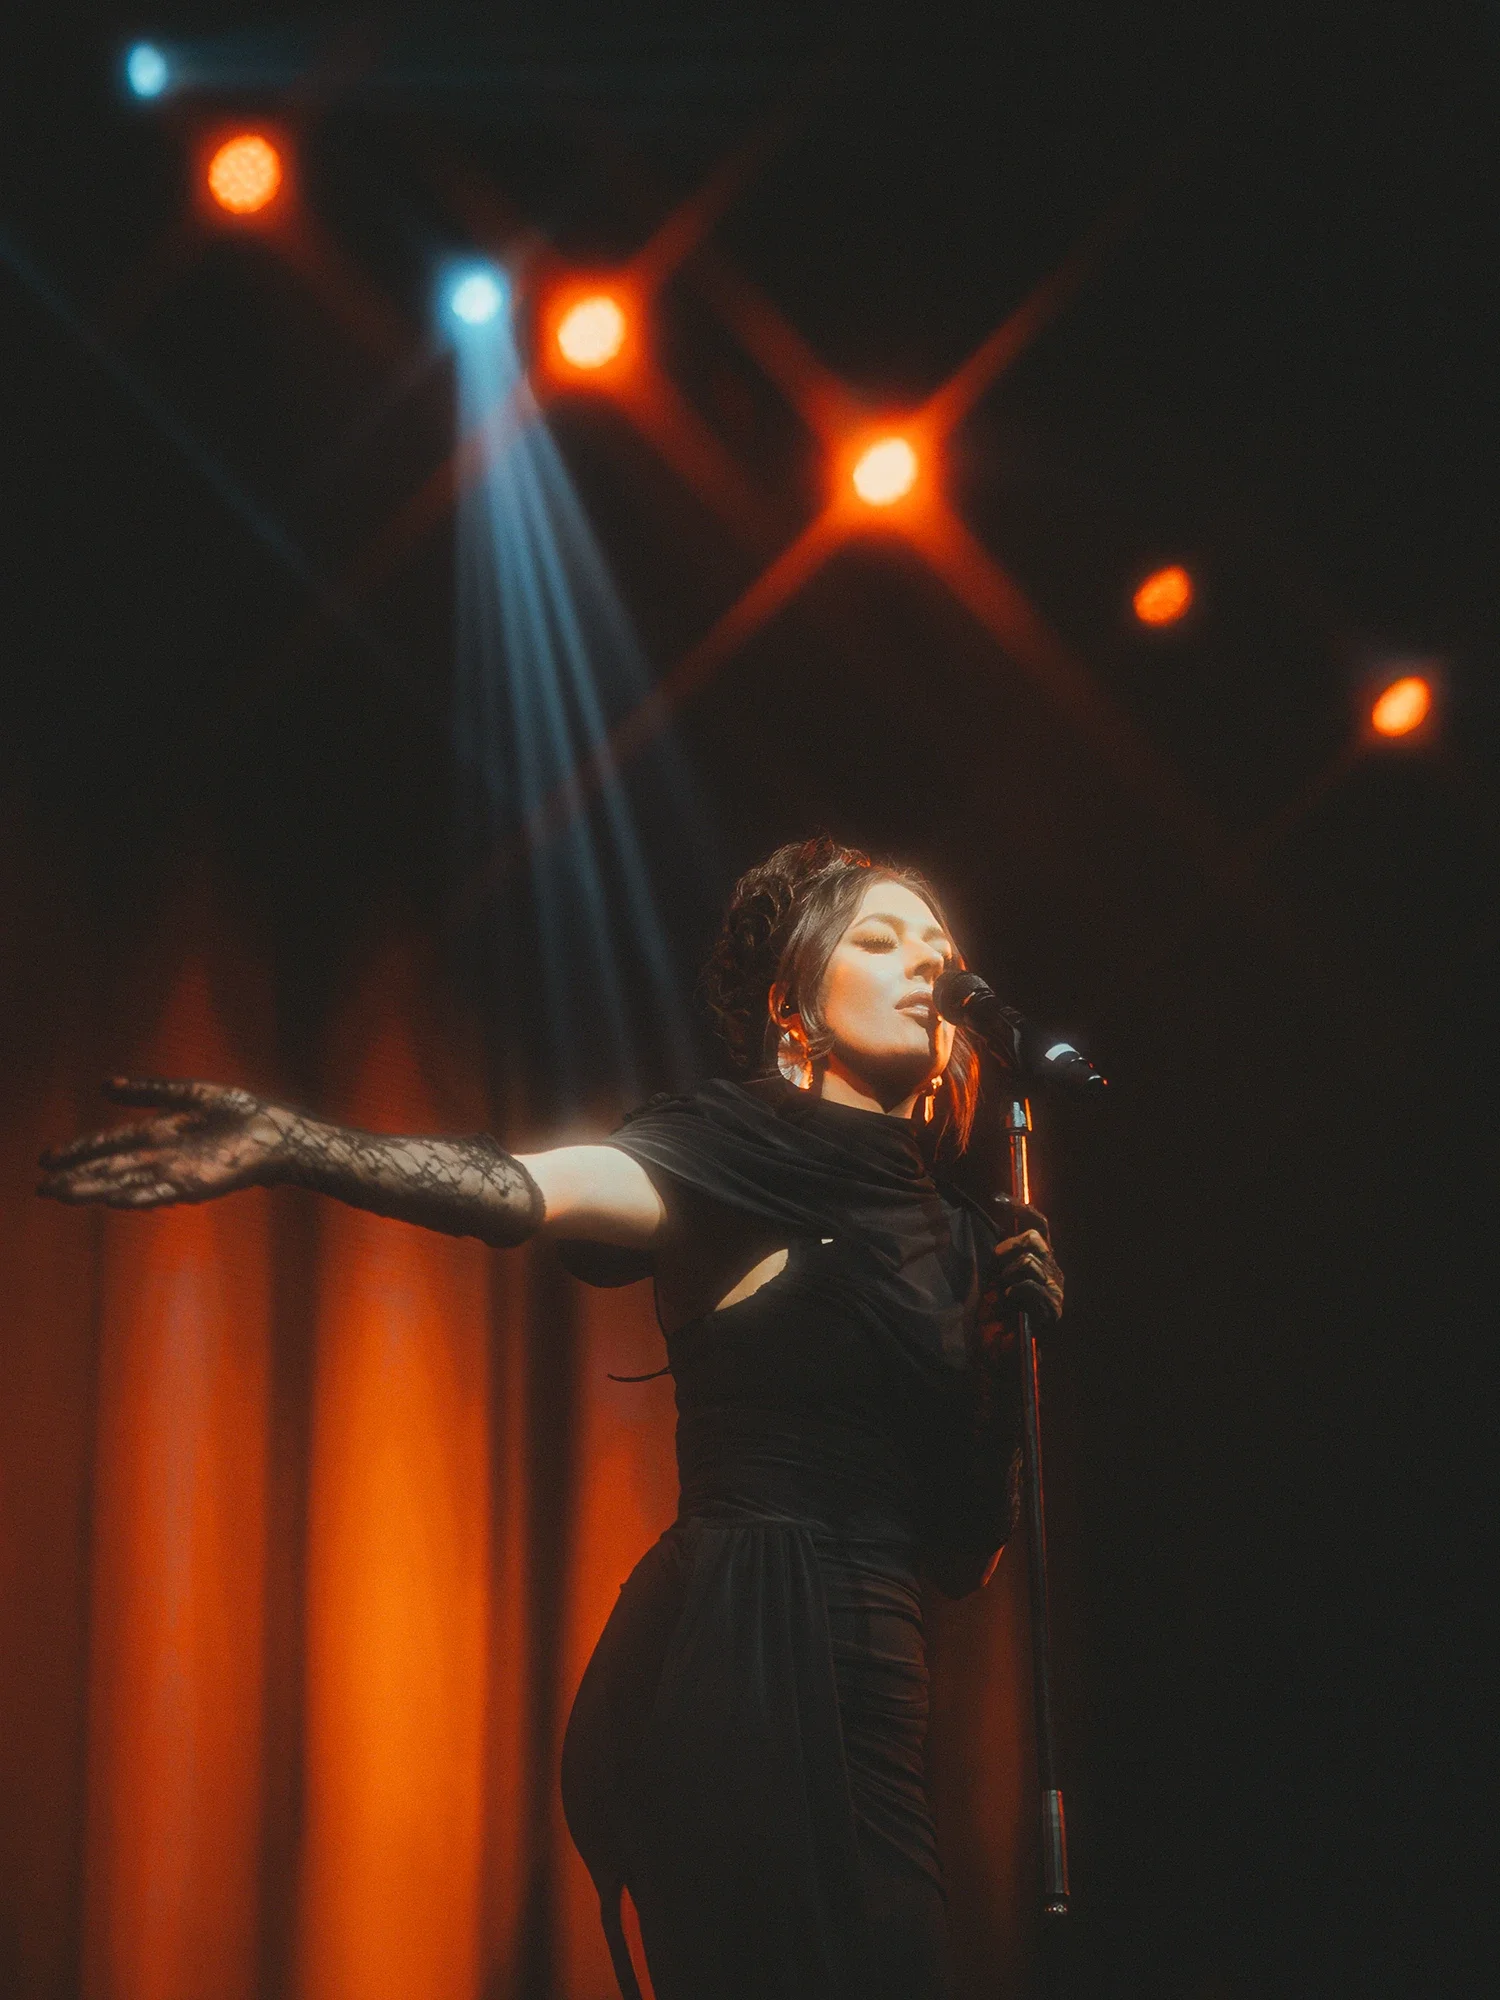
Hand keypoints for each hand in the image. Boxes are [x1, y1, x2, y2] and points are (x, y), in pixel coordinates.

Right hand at [38, 1077, 289, 1209]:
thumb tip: (104, 1085)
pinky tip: (113, 1199)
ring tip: (64, 1194)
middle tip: (41, 1187)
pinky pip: (160, 1191)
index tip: (47, 1159)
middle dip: (77, 1177)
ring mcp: (177, 1171)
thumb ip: (149, 1092)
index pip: (110, 1142)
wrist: (276, 1131)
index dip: (79, 1150)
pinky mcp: (196, 1184)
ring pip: (127, 1182)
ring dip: (96, 1189)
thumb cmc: (239, 1113)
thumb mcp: (189, 1095)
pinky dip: (136, 1195)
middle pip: (111, 1167)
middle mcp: (162, 1156)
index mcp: (159, 1132)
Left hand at [980, 1199, 1063, 1342]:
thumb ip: (1003, 1250)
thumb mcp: (994, 1273)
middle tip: (997, 1272)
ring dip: (1007, 1277)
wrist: (996, 1349)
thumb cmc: (994, 1313)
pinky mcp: (1052, 1310)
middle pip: (1033, 1239)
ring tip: (1004, 1294)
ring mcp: (1056, 1291)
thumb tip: (1001, 1216)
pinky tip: (1009, 1304)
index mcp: (1042, 1260)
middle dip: (1007, 1251)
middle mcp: (1053, 1272)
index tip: (1001, 1198)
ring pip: (1029, 1262)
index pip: (1040, 1226)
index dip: (1024, 1209)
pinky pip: (1030, 1285)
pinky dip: (1012, 1292)